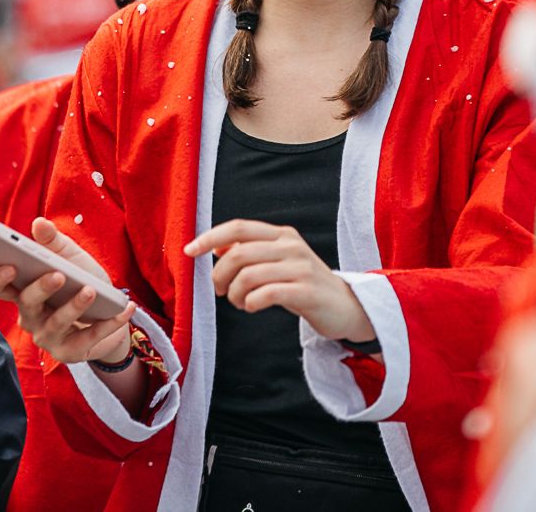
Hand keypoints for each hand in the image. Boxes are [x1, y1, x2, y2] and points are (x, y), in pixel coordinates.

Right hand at [0, 216, 132, 364]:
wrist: (106, 313)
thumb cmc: (81, 282)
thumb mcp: (70, 258)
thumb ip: (54, 242)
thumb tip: (39, 223)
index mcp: (23, 291)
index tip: (8, 264)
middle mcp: (29, 316)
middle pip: (26, 304)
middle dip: (41, 289)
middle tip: (58, 274)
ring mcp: (47, 336)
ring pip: (55, 323)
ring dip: (74, 306)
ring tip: (90, 290)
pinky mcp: (69, 352)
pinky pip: (87, 338)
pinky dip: (108, 324)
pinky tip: (125, 309)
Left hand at [185, 219, 375, 343]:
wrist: (346, 307)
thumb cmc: (304, 285)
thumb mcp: (278, 262)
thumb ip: (250, 252)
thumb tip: (217, 247)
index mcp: (282, 235)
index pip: (238, 228)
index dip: (210, 237)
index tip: (189, 251)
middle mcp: (291, 246)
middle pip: (239, 254)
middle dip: (219, 276)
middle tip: (220, 292)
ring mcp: (301, 267)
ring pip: (248, 276)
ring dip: (233, 294)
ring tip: (239, 302)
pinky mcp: (307, 291)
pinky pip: (266, 294)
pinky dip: (250, 303)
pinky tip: (252, 307)